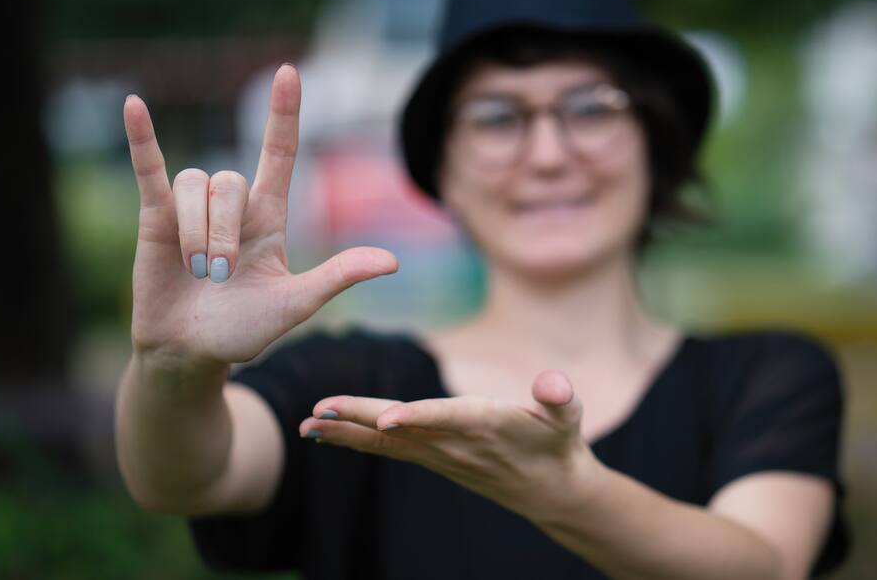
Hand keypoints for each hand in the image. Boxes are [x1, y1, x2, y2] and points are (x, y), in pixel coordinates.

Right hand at [123, 64, 397, 365]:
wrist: (191, 353)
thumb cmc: (245, 330)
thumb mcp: (296, 304)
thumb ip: (337, 277)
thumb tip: (393, 262)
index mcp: (269, 217)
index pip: (279, 152)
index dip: (283, 113)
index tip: (288, 72)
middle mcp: (232, 205)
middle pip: (229, 181)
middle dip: (223, 230)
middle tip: (219, 276)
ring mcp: (192, 209)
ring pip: (194, 183)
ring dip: (196, 230)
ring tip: (196, 270)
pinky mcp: (155, 218)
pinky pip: (150, 168)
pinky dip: (141, 138)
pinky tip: (133, 105)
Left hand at [296, 369, 606, 522]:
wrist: (553, 492)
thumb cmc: (560, 443)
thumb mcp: (570, 418)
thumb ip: (561, 399)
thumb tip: (555, 385)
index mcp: (488, 425)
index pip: (447, 419)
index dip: (418, 418)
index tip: (385, 419)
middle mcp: (456, 442)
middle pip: (402, 429)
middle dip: (359, 420)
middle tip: (319, 412)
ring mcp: (441, 454)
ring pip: (387, 442)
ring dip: (346, 433)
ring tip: (306, 425)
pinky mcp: (434, 459)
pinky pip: (388, 450)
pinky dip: (356, 441)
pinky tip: (327, 434)